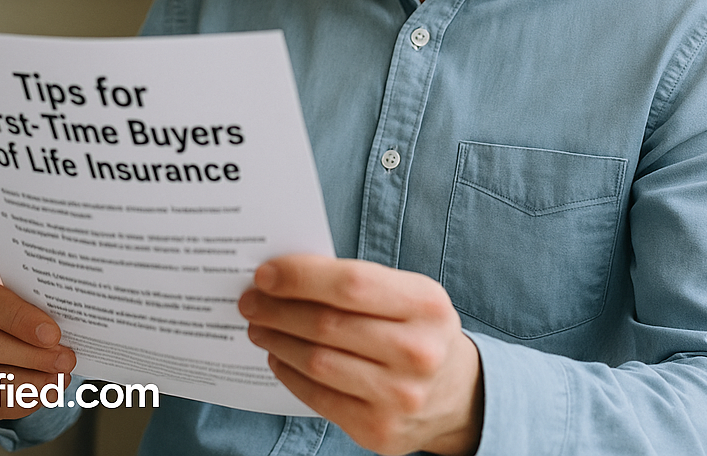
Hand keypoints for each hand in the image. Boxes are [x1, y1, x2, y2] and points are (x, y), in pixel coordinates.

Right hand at [0, 255, 75, 419]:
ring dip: (23, 384)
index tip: (52, 334)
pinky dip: (15, 401)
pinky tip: (42, 393)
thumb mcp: (23, 279)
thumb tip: (72, 316)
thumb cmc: (14, 289)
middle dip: (27, 356)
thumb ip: (38, 294)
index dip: (18, 319)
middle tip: (64, 360)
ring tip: (57, 380)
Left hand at [238, 255, 482, 455]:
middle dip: (277, 309)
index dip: (300, 277)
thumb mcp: (405, 293)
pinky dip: (290, 374)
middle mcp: (418, 352)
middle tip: (249, 301)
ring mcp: (401, 397)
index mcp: (425, 304)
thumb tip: (283, 275)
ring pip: (318, 362)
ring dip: (277, 340)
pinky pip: (319, 398)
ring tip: (258, 327)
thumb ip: (354, 282)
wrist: (457, 393)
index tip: (264, 274)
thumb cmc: (416, 328)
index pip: (349, 284)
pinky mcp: (380, 431)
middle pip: (327, 324)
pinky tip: (277, 358)